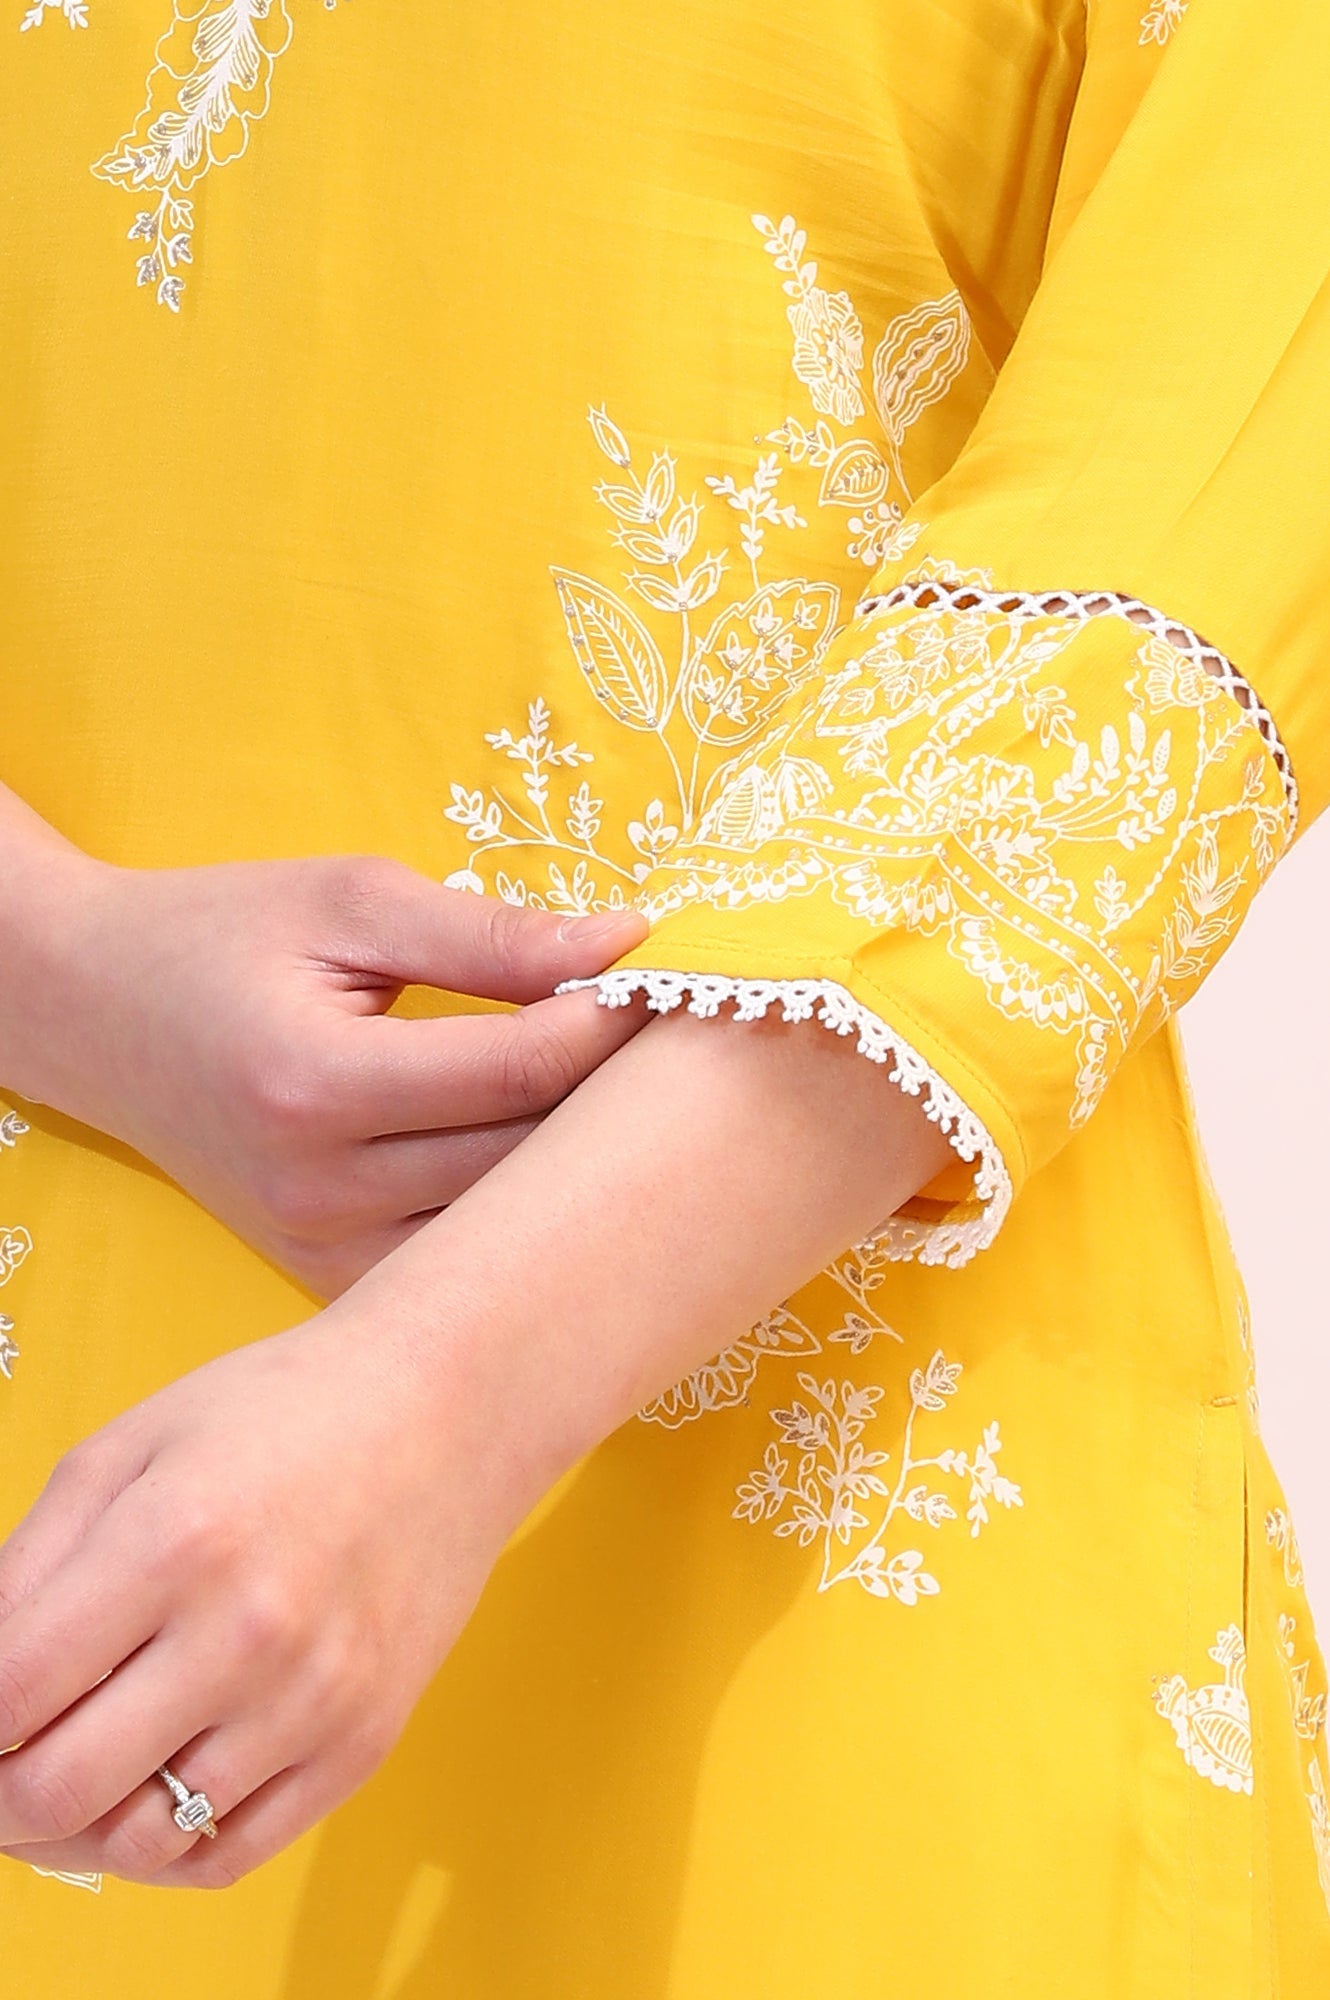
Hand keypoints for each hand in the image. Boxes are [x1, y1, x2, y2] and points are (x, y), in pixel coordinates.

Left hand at [0, 1301, 526, 1889]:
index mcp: (172, 1540)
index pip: (7, 1695)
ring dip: (74, 1832)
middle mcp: (245, 1632)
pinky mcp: (362, 1741)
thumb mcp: (130, 1447)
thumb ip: (27, 1563)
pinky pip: (231, 1855)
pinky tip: (146, 1797)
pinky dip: (164, 1850)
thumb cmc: (281, 1414)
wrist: (446, 1413)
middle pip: (57, 1792)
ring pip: (141, 1843)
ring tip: (68, 1780)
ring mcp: (312, 1698)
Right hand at [2, 845, 644, 1294]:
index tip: (671, 982)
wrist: (97, 1012)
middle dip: (618, 1099)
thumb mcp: (352, 902)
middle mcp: (317, 1191)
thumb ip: (492, 934)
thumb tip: (631, 942)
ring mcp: (318, 1253)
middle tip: (681, 1044)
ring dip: (581, 1172)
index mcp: (317, 1085)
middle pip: (527, 1161)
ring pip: (506, 1231)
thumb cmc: (224, 936)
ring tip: (636, 1107)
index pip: (520, 1070)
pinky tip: (562, 1170)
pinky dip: (519, 1223)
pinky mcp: (324, 1281)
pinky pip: (460, 1270)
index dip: (615, 1025)